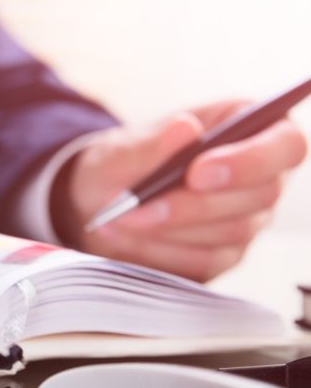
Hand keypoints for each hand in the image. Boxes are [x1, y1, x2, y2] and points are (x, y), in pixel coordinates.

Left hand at [56, 100, 306, 280]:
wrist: (101, 200)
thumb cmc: (123, 161)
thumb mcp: (123, 147)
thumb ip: (153, 142)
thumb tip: (185, 129)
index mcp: (252, 127)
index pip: (286, 145)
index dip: (249, 161)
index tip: (196, 172)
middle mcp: (263, 175)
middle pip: (261, 194)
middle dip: (194, 203)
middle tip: (137, 205)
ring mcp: (249, 217)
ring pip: (233, 230)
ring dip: (171, 227)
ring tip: (120, 217)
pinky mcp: (227, 253)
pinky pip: (208, 260)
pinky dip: (163, 250)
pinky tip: (127, 237)